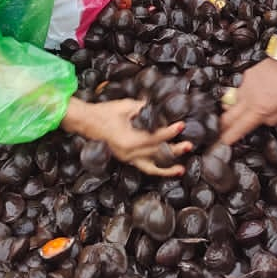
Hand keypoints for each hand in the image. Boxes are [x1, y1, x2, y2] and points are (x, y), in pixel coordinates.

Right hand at [65, 97, 191, 176]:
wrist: (87, 122)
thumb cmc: (105, 112)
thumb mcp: (126, 106)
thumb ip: (145, 109)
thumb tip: (161, 110)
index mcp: (129, 140)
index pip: (155, 137)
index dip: (170, 131)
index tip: (181, 125)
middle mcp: (129, 153)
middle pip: (156, 153)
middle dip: (174, 150)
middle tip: (189, 145)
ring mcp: (127, 158)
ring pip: (152, 167)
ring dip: (167, 167)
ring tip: (181, 168)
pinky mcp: (126, 159)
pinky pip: (144, 168)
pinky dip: (157, 170)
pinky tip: (168, 171)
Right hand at [218, 58, 276, 145]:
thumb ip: (273, 118)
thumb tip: (263, 120)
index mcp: (259, 111)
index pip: (238, 128)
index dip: (228, 137)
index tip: (223, 142)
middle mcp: (247, 100)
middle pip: (227, 117)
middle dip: (221, 126)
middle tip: (220, 131)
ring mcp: (244, 87)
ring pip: (230, 101)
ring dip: (230, 109)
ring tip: (232, 113)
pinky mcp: (245, 75)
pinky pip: (240, 89)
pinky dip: (242, 93)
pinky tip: (251, 92)